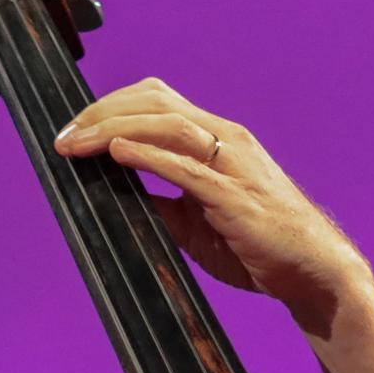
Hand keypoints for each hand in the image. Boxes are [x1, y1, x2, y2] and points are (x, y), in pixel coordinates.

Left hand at [52, 78, 364, 337]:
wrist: (311, 271)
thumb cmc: (254, 244)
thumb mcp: (192, 218)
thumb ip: (157, 200)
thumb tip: (110, 195)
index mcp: (218, 139)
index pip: (157, 101)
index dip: (110, 107)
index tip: (73, 129)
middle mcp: (228, 140)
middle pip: (156, 102)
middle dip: (101, 113)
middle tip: (63, 136)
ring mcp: (234, 164)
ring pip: (168, 124)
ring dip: (114, 130)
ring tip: (76, 144)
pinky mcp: (235, 197)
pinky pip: (187, 167)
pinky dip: (148, 156)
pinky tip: (117, 153)